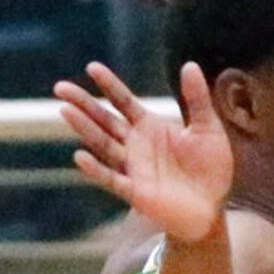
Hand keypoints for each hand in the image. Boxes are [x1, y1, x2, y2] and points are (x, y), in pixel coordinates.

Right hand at [54, 60, 232, 243]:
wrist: (213, 209)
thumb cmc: (211, 170)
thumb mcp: (208, 129)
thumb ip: (197, 100)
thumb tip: (189, 64)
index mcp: (149, 127)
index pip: (123, 101)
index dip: (109, 85)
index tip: (92, 68)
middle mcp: (136, 146)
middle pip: (104, 120)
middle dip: (83, 104)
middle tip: (60, 88)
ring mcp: (133, 169)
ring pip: (103, 145)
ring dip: (85, 129)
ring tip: (65, 111)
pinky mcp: (136, 193)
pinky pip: (112, 180)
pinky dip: (96, 170)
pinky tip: (80, 156)